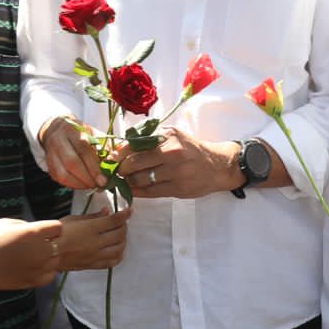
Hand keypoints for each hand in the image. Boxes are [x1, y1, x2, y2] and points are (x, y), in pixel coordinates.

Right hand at [0, 218, 63, 302]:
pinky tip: (37, 267)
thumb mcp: (5, 223)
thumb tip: (33, 231)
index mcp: (33, 233)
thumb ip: (25, 226)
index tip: (43, 231)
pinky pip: (50, 276)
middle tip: (37, 244)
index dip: (51, 228)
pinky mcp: (32, 281)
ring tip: (36, 256)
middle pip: (59, 245)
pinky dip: (47, 271)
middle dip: (51, 243)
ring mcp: (38, 268)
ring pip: (56, 261)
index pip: (57, 228)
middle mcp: (40, 251)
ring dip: (50, 257)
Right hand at [41, 116, 105, 190]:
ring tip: (92, 185)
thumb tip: (118, 160)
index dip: (94, 166)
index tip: (104, 178)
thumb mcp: (93, 133)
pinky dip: (72, 185)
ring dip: (79, 184)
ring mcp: (51, 153)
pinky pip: (59, 178)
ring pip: (63, 173)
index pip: (83, 149)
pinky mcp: (49, 164)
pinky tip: (82, 185)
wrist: (56, 130)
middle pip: (72, 162)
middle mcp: (59, 140)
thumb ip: (106, 146)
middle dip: (88, 177)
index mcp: (72, 130)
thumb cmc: (79, 134)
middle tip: (100, 184)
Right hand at [55, 204, 132, 270]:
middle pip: (119, 234)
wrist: (47, 253)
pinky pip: (112, 262)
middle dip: (124, 226)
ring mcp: (95, 255)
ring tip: (120, 236)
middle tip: (122, 222)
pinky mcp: (92, 265)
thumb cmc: (57, 233)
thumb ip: (92, 216)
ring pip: (119, 249)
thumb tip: (106, 211)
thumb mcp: (73, 219)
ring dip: (123, 241)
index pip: (114, 220)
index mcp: (90, 228)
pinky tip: (117, 250)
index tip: (129, 210)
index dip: (124, 214)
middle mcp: (96, 243)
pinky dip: (118, 255)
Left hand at [117, 127, 238, 199]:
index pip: (135, 145)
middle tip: (116, 171)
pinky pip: (151, 192)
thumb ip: (151, 138)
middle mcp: (172, 153)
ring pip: (141, 179)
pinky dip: (137, 192)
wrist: (217, 166)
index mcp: (168, 137)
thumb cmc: (191, 149)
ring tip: (125, 180)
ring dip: (129, 181)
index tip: (111, 158)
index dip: (119, 153)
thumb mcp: (174, 136)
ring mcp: (175, 173)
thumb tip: (123, 146)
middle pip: (135, 163)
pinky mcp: (177, 189)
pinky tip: (132, 190)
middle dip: (121, 169)